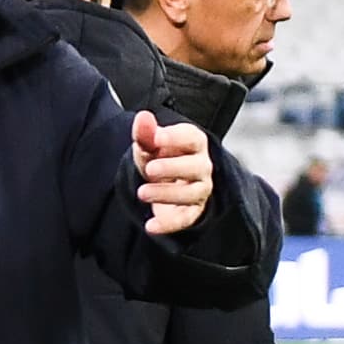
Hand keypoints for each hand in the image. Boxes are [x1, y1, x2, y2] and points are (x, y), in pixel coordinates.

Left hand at [131, 110, 212, 236]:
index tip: (157, 137)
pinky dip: (169, 224)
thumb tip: (143, 117)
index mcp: (194, 144)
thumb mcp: (150, 144)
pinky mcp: (193, 211)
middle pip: (196, 167)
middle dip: (173, 168)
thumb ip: (146, 133)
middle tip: (150, 169)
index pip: (191, 138)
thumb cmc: (160, 157)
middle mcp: (202, 166)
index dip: (175, 137)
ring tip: (142, 193)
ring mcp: (200, 190)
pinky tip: (151, 226)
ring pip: (191, 194)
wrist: (164, 181)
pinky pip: (185, 219)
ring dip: (166, 194)